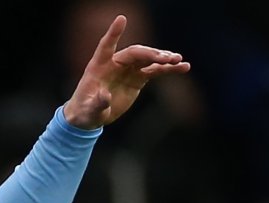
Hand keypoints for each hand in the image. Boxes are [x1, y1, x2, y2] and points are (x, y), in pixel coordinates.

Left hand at [63, 15, 189, 128]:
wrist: (91, 117)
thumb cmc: (85, 112)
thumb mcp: (89, 111)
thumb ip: (97, 103)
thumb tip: (105, 96)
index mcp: (99, 66)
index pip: (106, 45)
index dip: (114, 33)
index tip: (121, 19)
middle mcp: (115, 64)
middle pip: (135, 53)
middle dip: (151, 54)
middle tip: (166, 59)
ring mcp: (128, 70)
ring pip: (148, 59)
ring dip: (163, 58)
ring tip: (178, 60)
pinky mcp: (138, 78)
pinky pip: (155, 70)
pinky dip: (169, 69)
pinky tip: (184, 67)